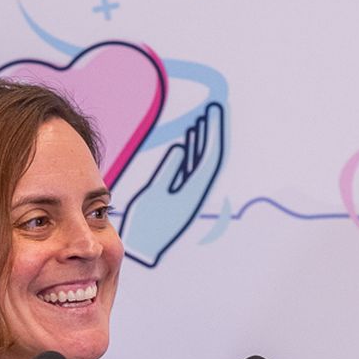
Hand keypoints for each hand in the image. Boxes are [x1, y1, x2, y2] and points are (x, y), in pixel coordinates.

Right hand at [119, 101, 223, 266]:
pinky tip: (187, 144)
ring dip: (199, 142)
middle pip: (206, 156)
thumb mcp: (157, 195)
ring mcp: (187, 193)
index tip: (214, 112)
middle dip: (209, 132)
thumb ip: (170, 172)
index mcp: (192, 190)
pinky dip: (189, 154)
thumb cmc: (147, 227)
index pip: (208, 156)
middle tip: (213, 110)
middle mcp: (193, 191)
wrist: (144, 248)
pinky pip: (188, 170)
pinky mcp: (179, 196)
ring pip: (198, 162)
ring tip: (200, 121)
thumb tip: (181, 150)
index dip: (212, 132)